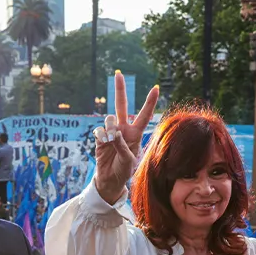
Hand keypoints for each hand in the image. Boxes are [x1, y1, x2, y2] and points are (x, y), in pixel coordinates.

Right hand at [93, 71, 158, 203]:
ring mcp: (111, 132)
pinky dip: (101, 136)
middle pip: (122, 105)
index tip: (156, 88)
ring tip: (111, 140)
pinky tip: (103, 143)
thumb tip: (113, 134)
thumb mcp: (129, 162)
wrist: (110, 180)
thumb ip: (122, 147)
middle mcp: (123, 129)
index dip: (149, 102)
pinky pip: (99, 130)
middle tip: (118, 73)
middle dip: (120, 89)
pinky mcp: (100, 138)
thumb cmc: (124, 171)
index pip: (144, 115)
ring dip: (110, 127)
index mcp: (135, 134)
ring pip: (109, 118)